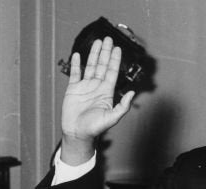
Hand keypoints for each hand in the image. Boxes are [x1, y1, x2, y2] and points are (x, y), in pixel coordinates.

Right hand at [61, 37, 134, 164]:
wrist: (77, 133)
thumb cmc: (95, 128)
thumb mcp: (112, 117)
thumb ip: (123, 106)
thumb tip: (133, 93)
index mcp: (106, 92)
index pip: (111, 72)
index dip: (114, 60)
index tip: (117, 48)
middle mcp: (97, 87)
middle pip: (101, 65)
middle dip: (105, 52)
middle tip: (108, 39)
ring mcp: (85, 87)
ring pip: (90, 66)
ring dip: (93, 54)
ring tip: (96, 42)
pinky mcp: (73, 89)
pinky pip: (75, 74)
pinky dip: (76, 64)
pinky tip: (78, 54)